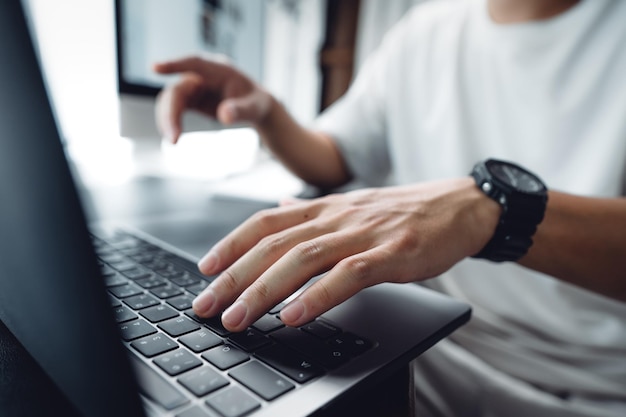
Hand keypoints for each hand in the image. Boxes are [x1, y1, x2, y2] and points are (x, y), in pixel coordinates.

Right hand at [153, 55, 271, 142]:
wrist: (256, 108)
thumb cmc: (257, 102)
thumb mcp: (255, 107)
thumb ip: (240, 110)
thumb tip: (224, 116)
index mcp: (219, 70)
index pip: (194, 63)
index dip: (174, 65)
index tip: (154, 68)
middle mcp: (202, 76)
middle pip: (177, 90)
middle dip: (171, 113)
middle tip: (173, 138)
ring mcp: (194, 87)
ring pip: (171, 100)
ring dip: (168, 119)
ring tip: (173, 141)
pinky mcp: (190, 99)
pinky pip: (174, 109)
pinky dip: (171, 122)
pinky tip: (174, 137)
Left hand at [192, 178, 498, 331]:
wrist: (461, 206)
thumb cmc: (405, 212)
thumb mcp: (353, 205)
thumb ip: (313, 210)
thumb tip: (281, 208)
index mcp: (326, 208)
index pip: (265, 223)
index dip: (231, 244)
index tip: (206, 270)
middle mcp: (337, 217)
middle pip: (274, 245)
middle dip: (235, 277)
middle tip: (208, 305)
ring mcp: (364, 234)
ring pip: (303, 259)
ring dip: (265, 290)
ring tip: (239, 317)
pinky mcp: (393, 254)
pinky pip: (348, 275)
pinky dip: (318, 296)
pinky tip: (294, 316)